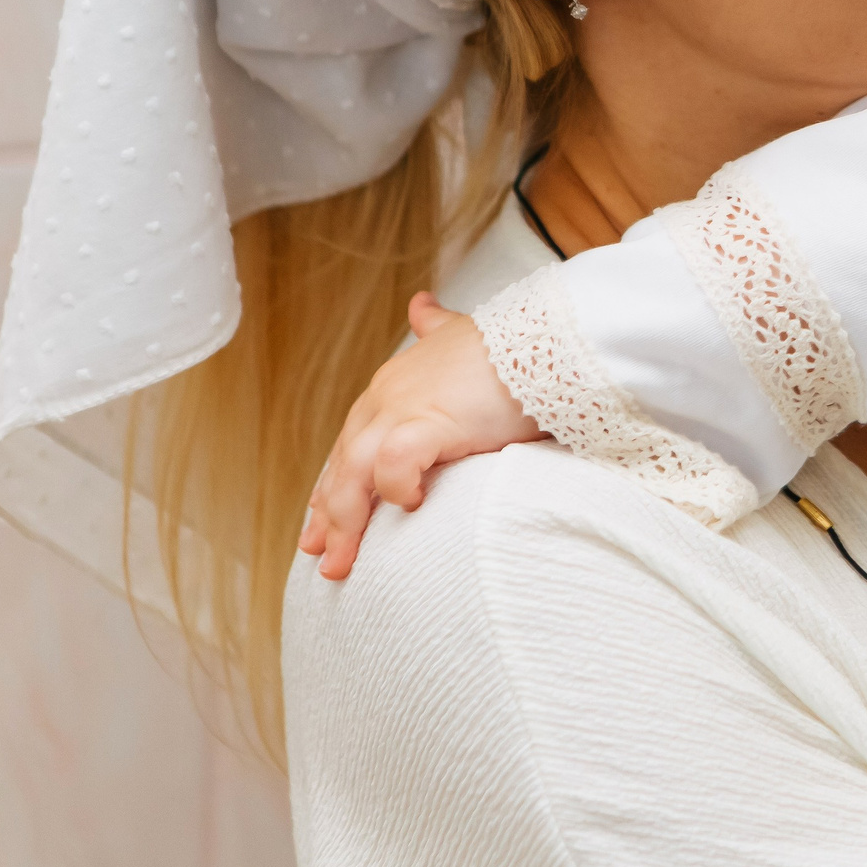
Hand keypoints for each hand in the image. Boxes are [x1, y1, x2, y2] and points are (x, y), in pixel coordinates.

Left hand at [299, 292, 542, 580]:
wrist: (544, 339)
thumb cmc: (510, 345)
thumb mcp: (460, 334)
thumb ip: (435, 325)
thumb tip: (419, 305)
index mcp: (390, 386)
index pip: (350, 443)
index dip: (333, 484)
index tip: (322, 521)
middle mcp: (386, 397)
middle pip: (343, 464)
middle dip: (329, 516)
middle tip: (322, 558)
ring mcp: (403, 408)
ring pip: (354, 471)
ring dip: (346, 520)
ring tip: (342, 562)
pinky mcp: (430, 421)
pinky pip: (396, 463)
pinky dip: (396, 488)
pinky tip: (411, 507)